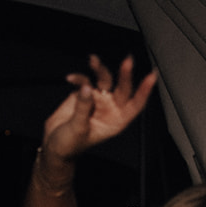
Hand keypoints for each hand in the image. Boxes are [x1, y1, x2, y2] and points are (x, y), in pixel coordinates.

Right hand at [41, 54, 157, 166]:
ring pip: (104, 80)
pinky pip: (84, 80)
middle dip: (125, 74)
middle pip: (122, 88)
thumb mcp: (78, 129)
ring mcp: (97, 100)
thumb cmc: (70, 145)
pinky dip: (78, 78)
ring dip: (100, 69)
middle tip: (127, 62)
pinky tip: (70, 79)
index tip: (151, 78)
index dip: (144, 92)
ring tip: (93, 61)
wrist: (54, 145)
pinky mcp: (83, 94)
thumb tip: (87, 88)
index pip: (135, 105)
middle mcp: (110, 108)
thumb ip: (83, 108)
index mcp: (116, 121)